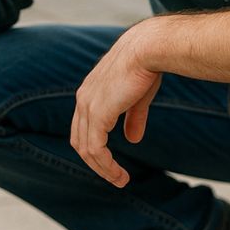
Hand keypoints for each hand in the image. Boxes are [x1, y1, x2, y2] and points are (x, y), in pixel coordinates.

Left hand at [70, 25, 162, 186]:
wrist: (148, 49)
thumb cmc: (146, 66)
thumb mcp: (138, 97)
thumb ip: (133, 118)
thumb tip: (133, 140)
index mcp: (90, 92)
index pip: (83, 127)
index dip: (95, 147)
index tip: (110, 162)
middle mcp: (83, 99)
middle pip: (80, 141)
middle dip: (96, 163)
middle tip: (115, 177)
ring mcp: (87, 106)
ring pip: (87, 149)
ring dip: (103, 169)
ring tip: (120, 181)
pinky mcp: (97, 114)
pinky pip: (96, 149)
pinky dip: (106, 165)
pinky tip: (120, 175)